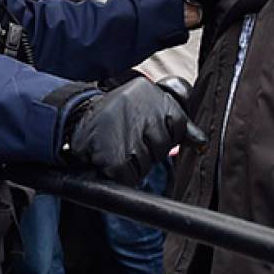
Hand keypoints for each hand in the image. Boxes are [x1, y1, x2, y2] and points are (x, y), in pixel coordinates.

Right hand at [63, 77, 205, 183]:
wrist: (72, 117)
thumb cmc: (112, 114)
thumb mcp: (146, 105)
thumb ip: (177, 122)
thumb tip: (202, 143)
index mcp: (153, 95)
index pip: (179, 126)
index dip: (163, 134)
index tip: (144, 130)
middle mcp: (144, 112)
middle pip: (163, 148)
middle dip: (148, 150)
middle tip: (126, 137)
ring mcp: (130, 136)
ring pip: (147, 165)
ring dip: (133, 163)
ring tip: (115, 145)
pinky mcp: (116, 159)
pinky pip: (129, 177)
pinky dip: (120, 174)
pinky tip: (109, 158)